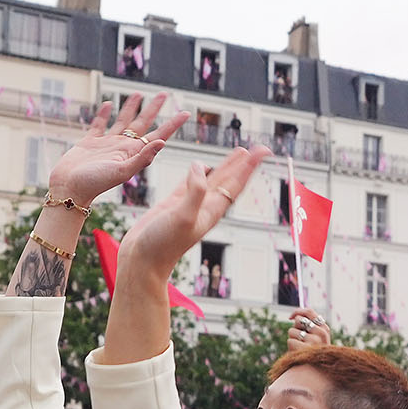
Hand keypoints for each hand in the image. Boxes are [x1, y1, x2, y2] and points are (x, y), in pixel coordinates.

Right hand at [46, 94, 186, 206]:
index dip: (172, 124)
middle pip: (143, 123)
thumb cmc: (96, 183)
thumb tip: (162, 142)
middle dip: (153, 108)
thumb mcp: (123, 171)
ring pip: (122, 121)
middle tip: (164, 94)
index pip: (158, 135)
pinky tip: (108, 104)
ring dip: (131, 107)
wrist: (70, 188)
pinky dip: (103, 114)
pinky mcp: (90, 142)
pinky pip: (99, 124)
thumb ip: (142, 158)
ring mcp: (107, 144)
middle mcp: (124, 147)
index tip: (186, 113)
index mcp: (135, 153)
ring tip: (138, 94)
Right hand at [117, 145, 270, 282]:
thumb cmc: (163, 244)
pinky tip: (202, 166)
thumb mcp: (183, 216)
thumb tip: (201, 166)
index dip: (249, 166)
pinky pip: (191, 183)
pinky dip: (199, 172)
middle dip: (244, 163)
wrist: (143, 260)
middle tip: (260, 148)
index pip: (236, 183)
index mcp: (212, 209)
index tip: (264, 151)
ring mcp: (190, 204)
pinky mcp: (173, 204)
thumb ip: (194, 191)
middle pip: (230, 179)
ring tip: (240, 152)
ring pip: (213, 178)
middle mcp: (205, 206)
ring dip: (227, 165)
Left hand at [287, 308, 332, 349]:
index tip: (291, 317)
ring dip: (293, 339)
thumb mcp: (316, 338)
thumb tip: (294, 316)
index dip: (298, 312)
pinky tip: (298, 353)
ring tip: (300, 348)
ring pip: (292, 331)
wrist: (315, 373)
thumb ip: (309, 325)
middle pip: (299, 320)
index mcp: (325, 329)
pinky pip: (290, 341)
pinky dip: (291, 347)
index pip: (309, 312)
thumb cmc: (313, 353)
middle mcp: (321, 333)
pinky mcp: (304, 348)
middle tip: (301, 339)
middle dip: (295, 328)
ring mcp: (314, 341)